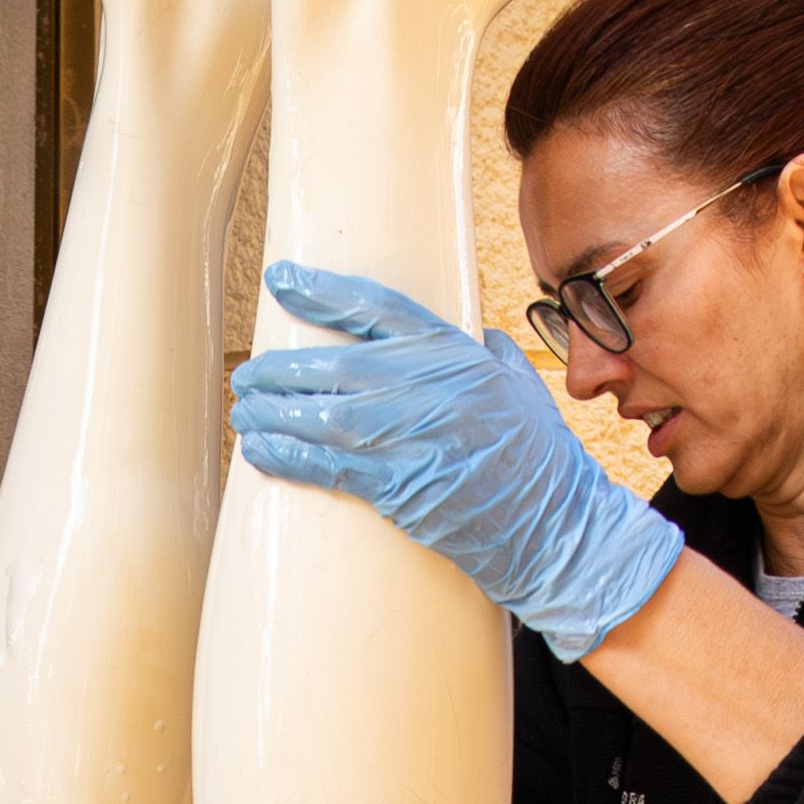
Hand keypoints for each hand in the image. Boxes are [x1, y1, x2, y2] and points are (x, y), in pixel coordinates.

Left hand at [229, 263, 684, 658]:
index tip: (281, 279)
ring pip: (323, 414)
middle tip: (250, 373)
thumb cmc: (539, 456)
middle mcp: (430, 387)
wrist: (558, 524)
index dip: (321, 292)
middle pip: (336, 363)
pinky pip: (328, 466)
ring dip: (274, 413)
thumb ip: (489, 353)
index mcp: (454, 353)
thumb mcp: (520, 385)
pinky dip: (286, 457)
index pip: (375, 309)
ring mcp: (414, 436)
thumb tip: (476, 334)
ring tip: (245, 412)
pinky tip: (257, 450)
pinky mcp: (402, 486)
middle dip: (283, 368)